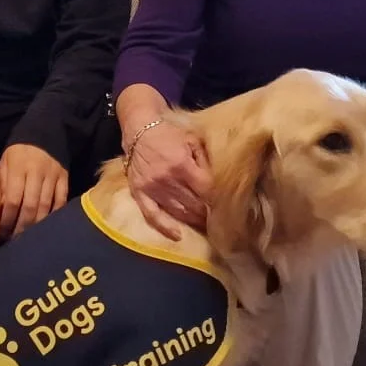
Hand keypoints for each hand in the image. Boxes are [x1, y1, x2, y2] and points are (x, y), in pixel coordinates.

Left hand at [0, 143, 67, 239]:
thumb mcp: (4, 163)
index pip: (12, 199)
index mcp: (18, 167)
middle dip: (21, 227)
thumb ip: (1, 186)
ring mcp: (53, 175)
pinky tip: (45, 227)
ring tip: (27, 238)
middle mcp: (36, 171)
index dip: (6, 219)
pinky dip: (54, 216)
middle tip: (13, 241)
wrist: (44, 134)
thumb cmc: (17, 154)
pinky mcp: (65, 178)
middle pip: (30, 206)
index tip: (0, 233)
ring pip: (45, 206)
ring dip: (36, 225)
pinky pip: (61, 201)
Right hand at [125, 122, 209, 239]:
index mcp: (182, 165)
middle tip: (219, 220)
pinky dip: (165, 227)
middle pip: (194, 204)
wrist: (139, 129)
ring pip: (178, 212)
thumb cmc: (168, 134)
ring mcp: (152, 188)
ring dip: (193, 221)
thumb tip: (218, 181)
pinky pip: (152, 215)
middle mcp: (167, 179)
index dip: (217, 200)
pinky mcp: (139, 194)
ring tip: (204, 225)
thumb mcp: (192, 140)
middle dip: (208, 213)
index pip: (206, 190)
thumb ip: (204, 160)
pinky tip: (177, 235)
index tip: (227, 207)